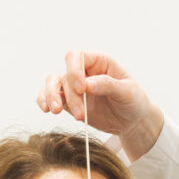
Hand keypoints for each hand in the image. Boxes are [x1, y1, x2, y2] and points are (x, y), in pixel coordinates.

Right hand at [38, 51, 163, 159]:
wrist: (132, 121)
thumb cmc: (133, 101)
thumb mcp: (127, 92)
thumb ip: (108, 85)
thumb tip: (87, 84)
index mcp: (99, 61)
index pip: (77, 57)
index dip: (74, 71)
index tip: (81, 89)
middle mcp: (84, 71)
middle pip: (65, 74)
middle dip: (70, 95)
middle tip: (80, 113)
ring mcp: (74, 86)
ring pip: (53, 83)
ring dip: (51, 97)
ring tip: (56, 112)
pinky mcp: (68, 101)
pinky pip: (50, 97)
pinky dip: (44, 101)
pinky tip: (46, 109)